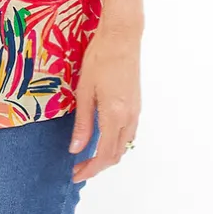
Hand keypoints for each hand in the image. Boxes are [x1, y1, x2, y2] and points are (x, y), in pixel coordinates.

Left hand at [68, 20, 141, 183]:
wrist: (122, 38)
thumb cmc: (100, 59)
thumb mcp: (84, 92)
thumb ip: (83, 124)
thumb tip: (76, 149)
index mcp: (114, 115)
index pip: (104, 154)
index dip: (90, 169)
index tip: (75, 175)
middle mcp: (129, 118)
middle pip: (116, 155)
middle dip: (97, 167)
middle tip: (77, 169)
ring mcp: (136, 112)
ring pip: (124, 146)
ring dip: (107, 157)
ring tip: (87, 158)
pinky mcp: (137, 105)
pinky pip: (128, 134)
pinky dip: (116, 145)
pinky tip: (102, 140)